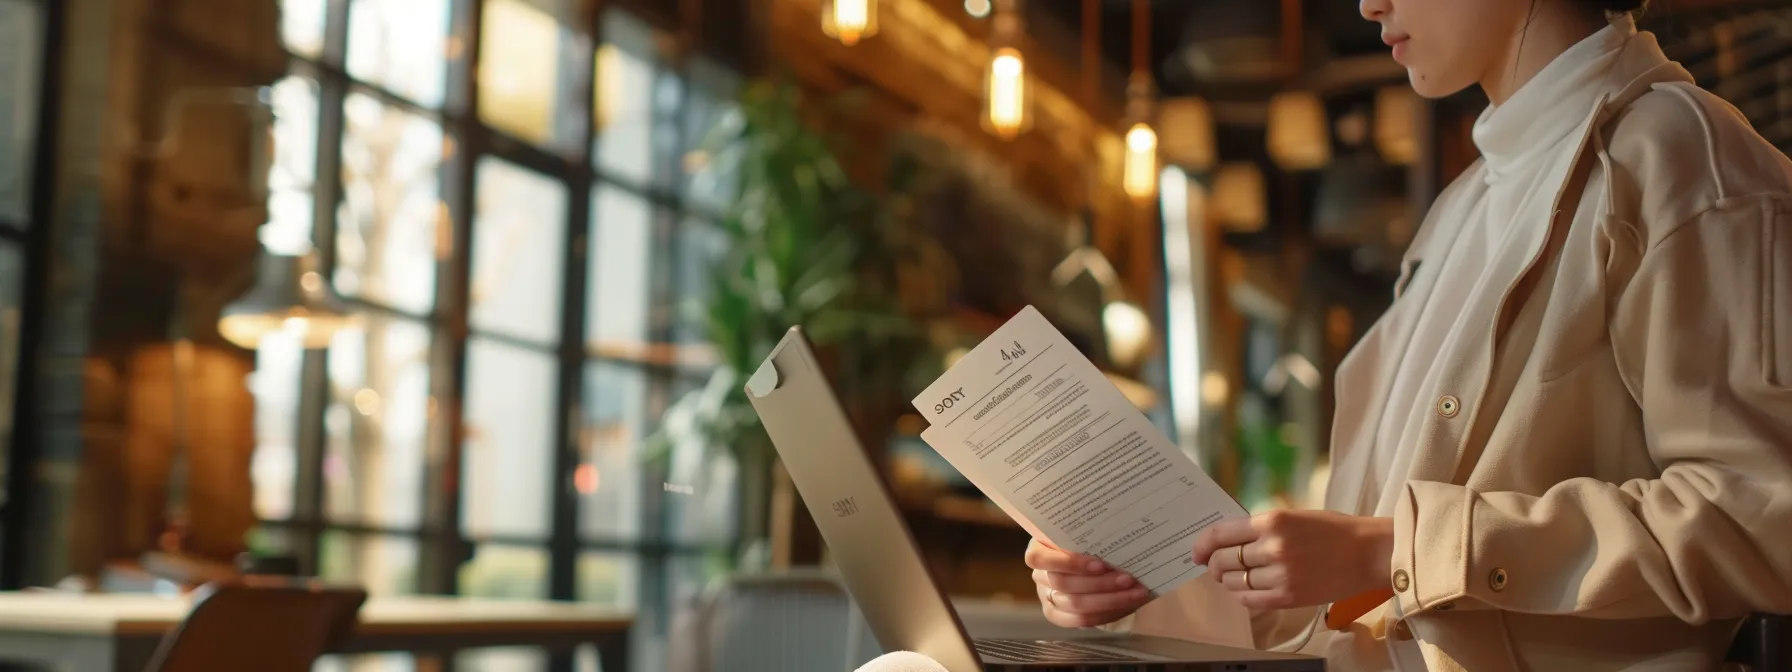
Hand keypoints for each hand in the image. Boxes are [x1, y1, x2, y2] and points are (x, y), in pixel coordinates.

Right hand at [1024, 538, 1151, 627]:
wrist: (1089, 564)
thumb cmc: (1088, 544)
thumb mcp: (1085, 536)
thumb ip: (1092, 537)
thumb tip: (1117, 534)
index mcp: (1038, 549)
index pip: (1039, 558)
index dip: (1069, 563)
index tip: (1100, 565)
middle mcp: (1040, 575)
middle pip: (1063, 584)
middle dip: (1100, 583)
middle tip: (1128, 579)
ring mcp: (1047, 597)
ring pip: (1075, 604)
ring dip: (1109, 600)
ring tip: (1134, 593)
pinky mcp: (1058, 615)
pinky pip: (1081, 620)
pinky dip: (1106, 613)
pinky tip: (1127, 605)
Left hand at [1192, 510, 1394, 610]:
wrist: (1369, 554)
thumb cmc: (1334, 530)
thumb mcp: (1293, 517)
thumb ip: (1260, 527)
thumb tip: (1227, 539)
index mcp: (1272, 521)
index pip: (1221, 534)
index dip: (1202, 544)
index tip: (1196, 551)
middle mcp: (1272, 548)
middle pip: (1223, 560)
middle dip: (1213, 564)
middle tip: (1215, 565)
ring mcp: (1280, 575)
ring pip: (1234, 582)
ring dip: (1227, 581)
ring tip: (1232, 577)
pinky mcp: (1288, 597)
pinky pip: (1249, 600)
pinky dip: (1241, 595)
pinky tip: (1245, 590)